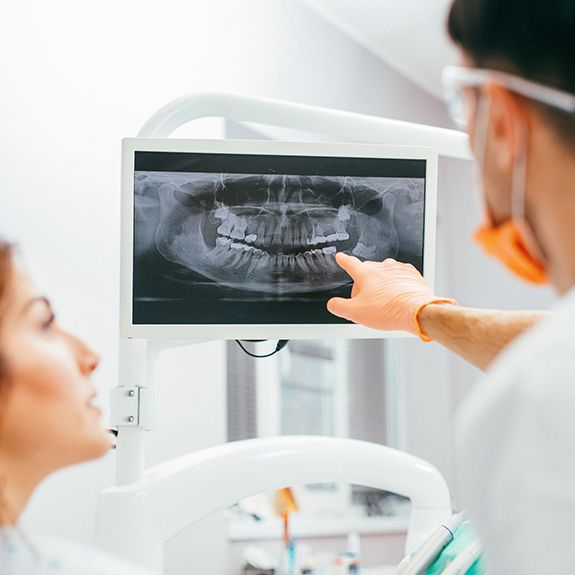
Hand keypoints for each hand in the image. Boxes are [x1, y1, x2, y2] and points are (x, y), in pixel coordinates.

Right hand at [327, 253, 455, 339]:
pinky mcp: (412, 275)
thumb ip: (339, 307)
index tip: (341, 257)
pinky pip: (400, 278)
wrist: (417, 311)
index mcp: (366, 274)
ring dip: (382, 285)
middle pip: (368, 272)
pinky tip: (397, 299)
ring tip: (384, 303)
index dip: (344, 260)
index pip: (351, 263)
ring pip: (384, 275)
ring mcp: (398, 270)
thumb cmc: (389, 310)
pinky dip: (397, 286)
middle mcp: (382, 268)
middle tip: (366, 302)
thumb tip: (333, 304)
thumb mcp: (355, 313)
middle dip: (365, 284)